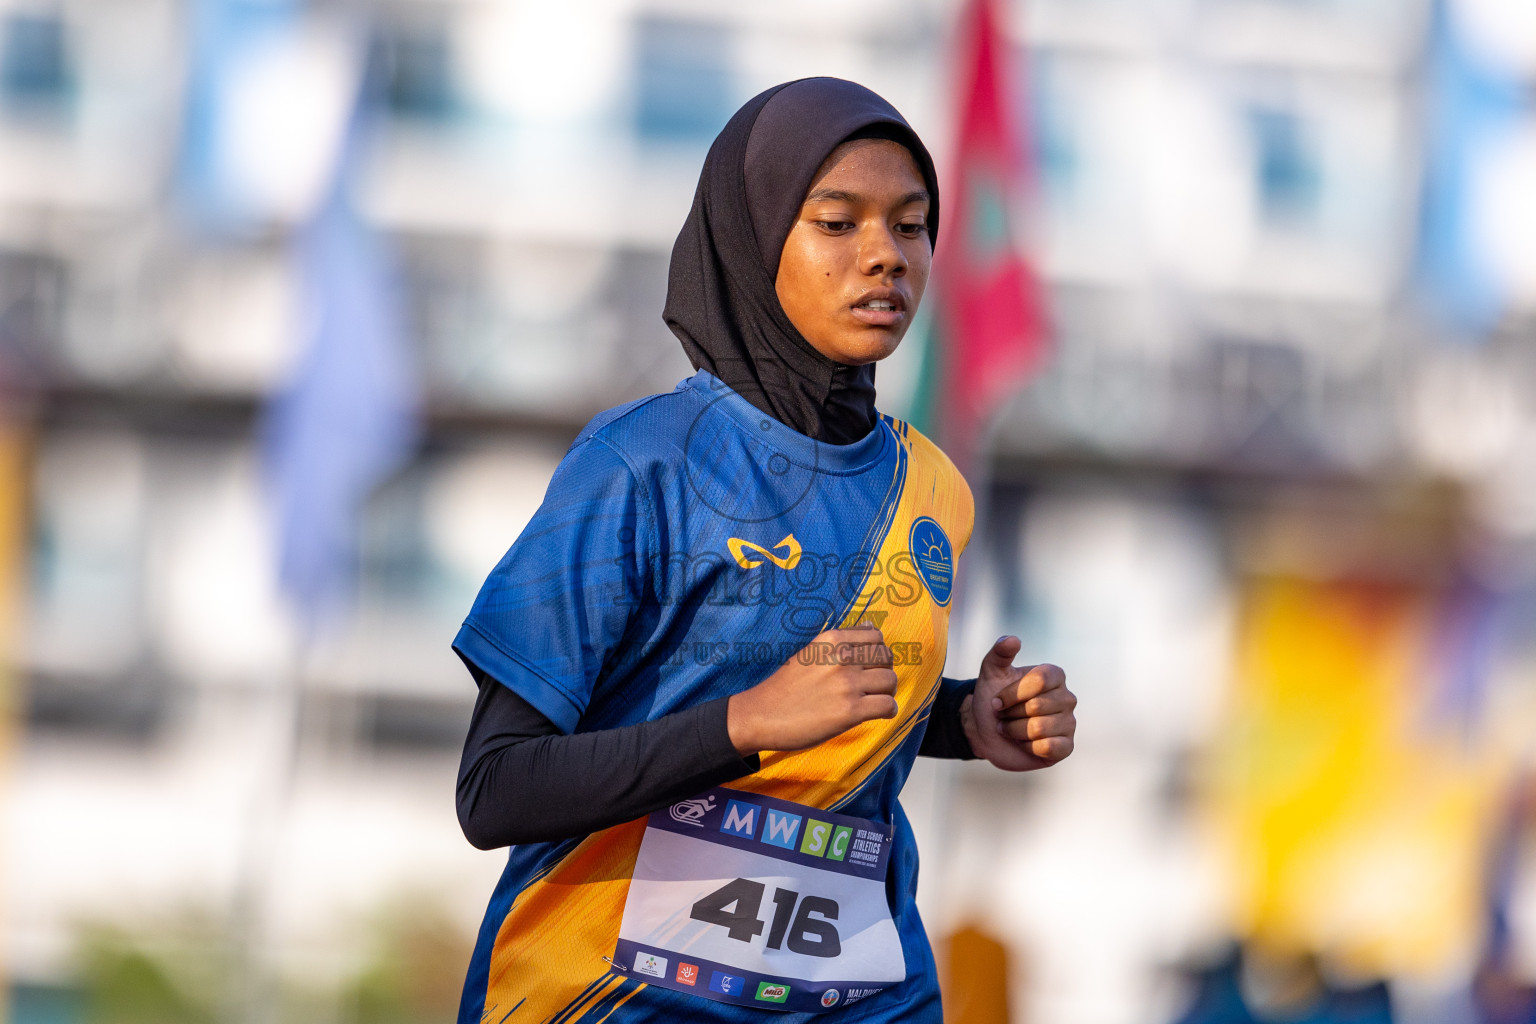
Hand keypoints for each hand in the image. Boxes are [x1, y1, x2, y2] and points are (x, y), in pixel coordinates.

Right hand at [727, 624, 897, 755]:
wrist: (761, 714)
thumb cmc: (785, 686)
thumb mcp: (811, 652)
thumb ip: (840, 641)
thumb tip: (870, 626)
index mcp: (831, 640)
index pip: (875, 636)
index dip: (877, 652)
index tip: (868, 665)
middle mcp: (841, 657)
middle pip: (886, 657)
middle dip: (884, 670)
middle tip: (873, 685)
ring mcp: (846, 684)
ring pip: (890, 681)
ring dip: (887, 692)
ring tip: (875, 700)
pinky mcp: (850, 711)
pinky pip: (888, 706)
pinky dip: (888, 710)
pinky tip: (876, 714)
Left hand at [960, 636, 1074, 771]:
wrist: (986, 730)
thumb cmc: (993, 698)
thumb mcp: (991, 672)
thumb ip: (999, 652)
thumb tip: (1013, 640)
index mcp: (1055, 676)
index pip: (1039, 681)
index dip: (1012, 693)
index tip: (996, 701)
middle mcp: (1067, 698)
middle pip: (1036, 706)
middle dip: (1010, 714)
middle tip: (1005, 715)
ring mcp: (1069, 723)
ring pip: (1038, 729)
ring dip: (1014, 731)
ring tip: (1011, 729)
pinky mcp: (1066, 747)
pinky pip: (1048, 747)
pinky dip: (1027, 747)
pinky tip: (1024, 743)